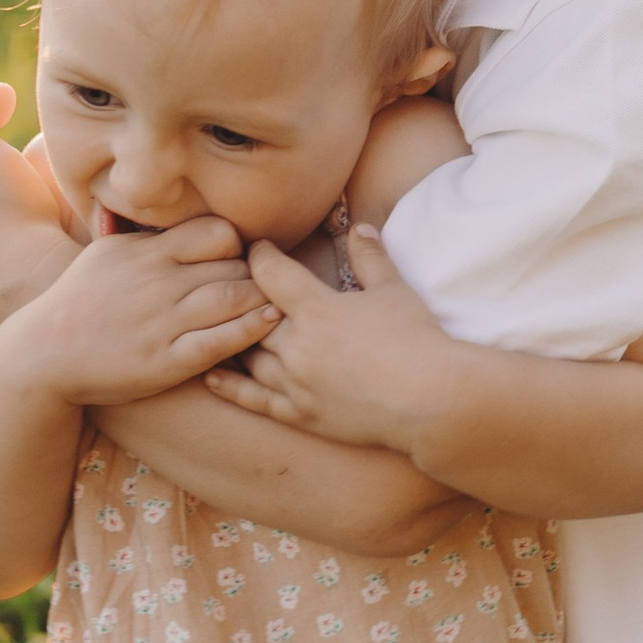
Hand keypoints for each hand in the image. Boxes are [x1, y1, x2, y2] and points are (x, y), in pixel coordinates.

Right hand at [0, 215, 282, 409]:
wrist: (41, 354)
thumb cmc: (77, 303)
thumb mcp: (107, 254)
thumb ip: (144, 235)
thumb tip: (166, 209)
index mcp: (146, 252)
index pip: (216, 232)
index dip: (238, 245)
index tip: (242, 260)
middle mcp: (157, 282)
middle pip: (233, 265)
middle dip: (257, 274)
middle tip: (272, 287)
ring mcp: (162, 321)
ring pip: (233, 297)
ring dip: (261, 299)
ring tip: (280, 304)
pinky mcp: (165, 360)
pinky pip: (220, 339)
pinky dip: (250, 329)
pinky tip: (269, 323)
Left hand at [204, 223, 458, 452]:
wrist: (431, 400)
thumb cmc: (417, 340)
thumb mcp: (394, 290)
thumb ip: (371, 258)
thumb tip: (359, 227)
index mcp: (318, 310)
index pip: (272, 274)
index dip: (261, 255)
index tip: (259, 247)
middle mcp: (297, 347)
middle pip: (252, 316)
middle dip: (242, 297)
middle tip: (236, 285)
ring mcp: (296, 384)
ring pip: (248, 357)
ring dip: (234, 339)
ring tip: (223, 326)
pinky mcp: (302, 415)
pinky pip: (255, 399)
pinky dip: (231, 386)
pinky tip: (212, 375)